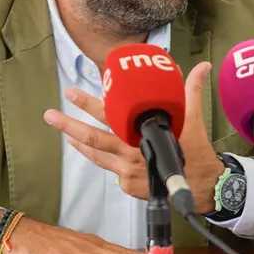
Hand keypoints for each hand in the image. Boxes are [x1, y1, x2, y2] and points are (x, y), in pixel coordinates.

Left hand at [44, 61, 223, 213]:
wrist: (202, 186)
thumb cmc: (196, 151)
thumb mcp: (192, 119)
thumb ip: (191, 91)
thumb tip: (203, 67)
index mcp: (141, 135)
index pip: (109, 116)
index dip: (88, 104)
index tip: (71, 93)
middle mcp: (129, 155)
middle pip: (92, 139)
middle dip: (69, 126)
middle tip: (50, 114)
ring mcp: (126, 173)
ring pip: (96, 156)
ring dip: (79, 143)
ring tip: (65, 132)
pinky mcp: (128, 186)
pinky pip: (112, 169)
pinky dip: (105, 159)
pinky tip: (98, 152)